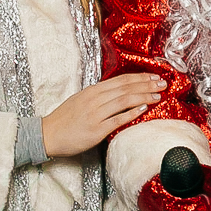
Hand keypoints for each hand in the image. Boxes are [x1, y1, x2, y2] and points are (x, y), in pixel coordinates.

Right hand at [42, 73, 164, 157]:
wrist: (47, 134)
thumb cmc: (65, 119)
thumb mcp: (81, 100)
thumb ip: (99, 95)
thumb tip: (120, 92)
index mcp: (92, 91)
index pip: (121, 80)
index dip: (139, 78)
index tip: (154, 76)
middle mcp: (95, 99)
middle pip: (126, 88)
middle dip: (147, 85)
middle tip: (163, 83)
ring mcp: (95, 114)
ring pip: (124, 101)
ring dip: (143, 97)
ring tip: (158, 96)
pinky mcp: (96, 130)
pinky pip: (117, 119)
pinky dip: (131, 113)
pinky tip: (144, 109)